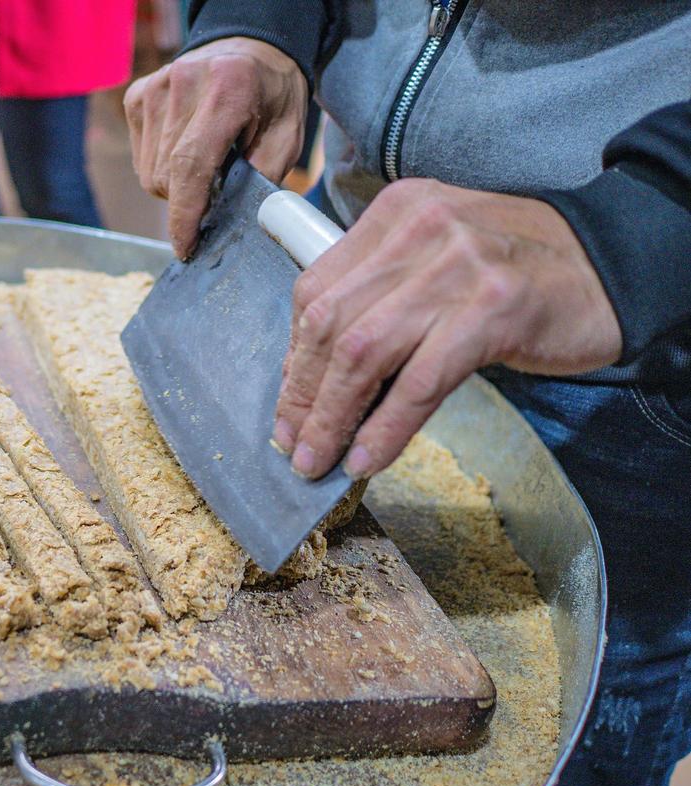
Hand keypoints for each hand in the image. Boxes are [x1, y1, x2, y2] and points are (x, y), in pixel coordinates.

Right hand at [125, 37, 307, 258]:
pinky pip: (140, 156)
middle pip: (167, 175)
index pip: (191, 164)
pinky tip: (184, 148)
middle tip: (217, 188)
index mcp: (228, 89)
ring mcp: (155, 87)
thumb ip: (261, 179)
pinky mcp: (137, 95)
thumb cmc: (271, 96)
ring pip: (149, 172)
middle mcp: (183, 83)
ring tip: (203, 163)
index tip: (186, 247)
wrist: (249, 46)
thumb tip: (232, 224)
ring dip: (174, 184)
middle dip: (188, 199)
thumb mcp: (286, 137)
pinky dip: (161, 165)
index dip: (185, 214)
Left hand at [274, 179, 622, 478]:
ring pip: (363, 353)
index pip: (316, 289)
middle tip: (292, 444)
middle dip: (302, 395)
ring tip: (318, 459)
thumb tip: (313, 376)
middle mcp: (420, 229)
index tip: (287, 403)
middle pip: (330, 324)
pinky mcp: (493, 309)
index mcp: (396, 213)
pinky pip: (420, 382)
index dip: (292, 356)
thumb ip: (379, 298)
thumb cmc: (516, 272)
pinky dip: (386, 428)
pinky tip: (368, 458)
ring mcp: (458, 265)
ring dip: (333, 417)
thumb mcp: (436, 261)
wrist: (611, 265)